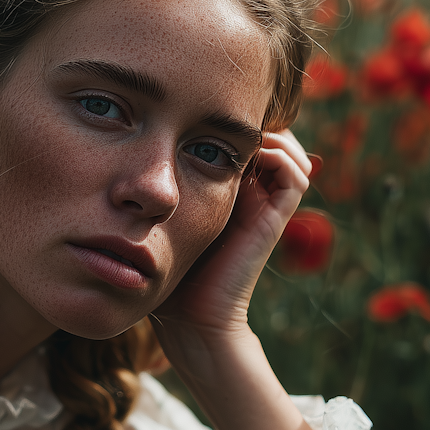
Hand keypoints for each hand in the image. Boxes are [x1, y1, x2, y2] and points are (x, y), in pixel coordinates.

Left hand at [151, 129, 313, 339]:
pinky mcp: (275, 219)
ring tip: (236, 135)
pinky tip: (245, 160)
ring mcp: (266, 205)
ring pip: (289, 149)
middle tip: (220, 116)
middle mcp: (251, 193)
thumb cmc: (164, 272)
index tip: (198, 111)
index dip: (228, 120)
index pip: (241, 136)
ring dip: (270, 134)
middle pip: (270, 135)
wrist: (189, 318)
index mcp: (226, 189)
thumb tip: (133, 160)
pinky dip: (280, 156)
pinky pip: (296, 175)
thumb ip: (154, 190)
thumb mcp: (156, 217)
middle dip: (249, 120)